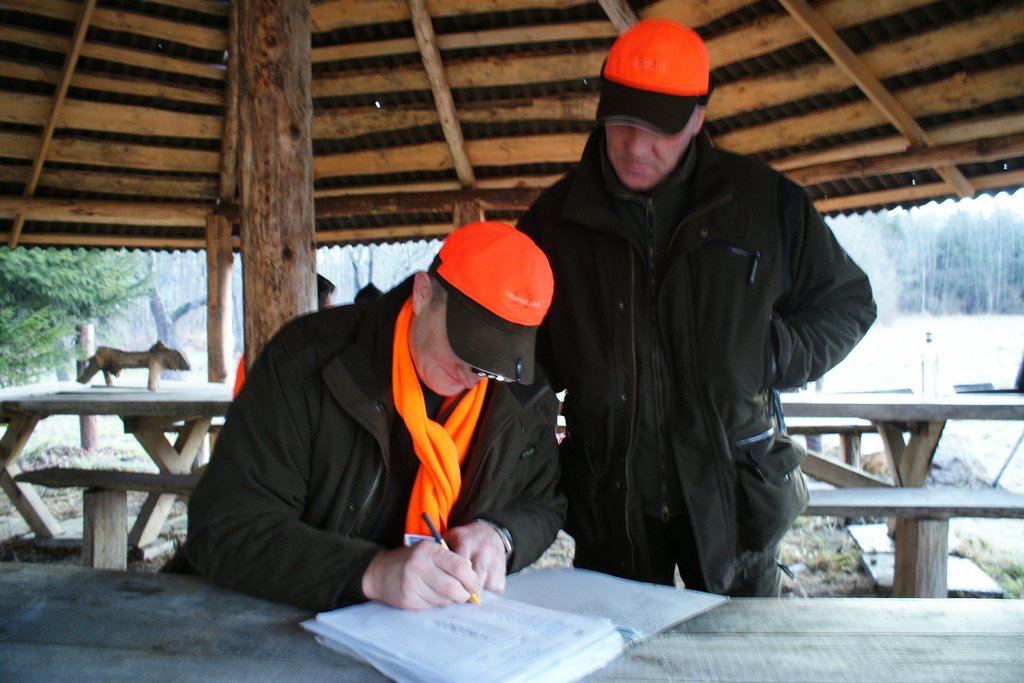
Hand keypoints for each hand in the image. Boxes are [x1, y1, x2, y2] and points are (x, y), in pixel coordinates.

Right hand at [361, 541, 482, 609]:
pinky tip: (429, 595)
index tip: (476, 586)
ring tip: (444, 593)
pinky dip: (436, 603)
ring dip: (449, 600)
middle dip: (464, 595)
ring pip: (444, 599)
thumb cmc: (412, 562)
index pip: (460, 566)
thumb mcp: (430, 552)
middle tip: (467, 596)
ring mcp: (412, 583)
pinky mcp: (407, 599)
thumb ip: (451, 562)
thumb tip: (474, 580)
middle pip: (453, 587)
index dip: (472, 579)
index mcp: (429, 550)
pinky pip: (432, 606)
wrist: (379, 573)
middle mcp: (420, 565)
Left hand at [445, 522, 507, 592]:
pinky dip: (489, 591)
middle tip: (460, 598)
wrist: (489, 531)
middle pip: (477, 577)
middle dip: (468, 591)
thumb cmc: (465, 539)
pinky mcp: (503, 568)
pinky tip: (481, 586)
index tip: (450, 590)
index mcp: (466, 542)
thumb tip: (435, 577)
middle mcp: (483, 550)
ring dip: (479, 591)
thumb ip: (443, 554)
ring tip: (470, 591)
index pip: (461, 565)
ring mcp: (495, 559)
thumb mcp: (450, 538)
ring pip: (488, 584)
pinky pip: (497, 586)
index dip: (455, 580)